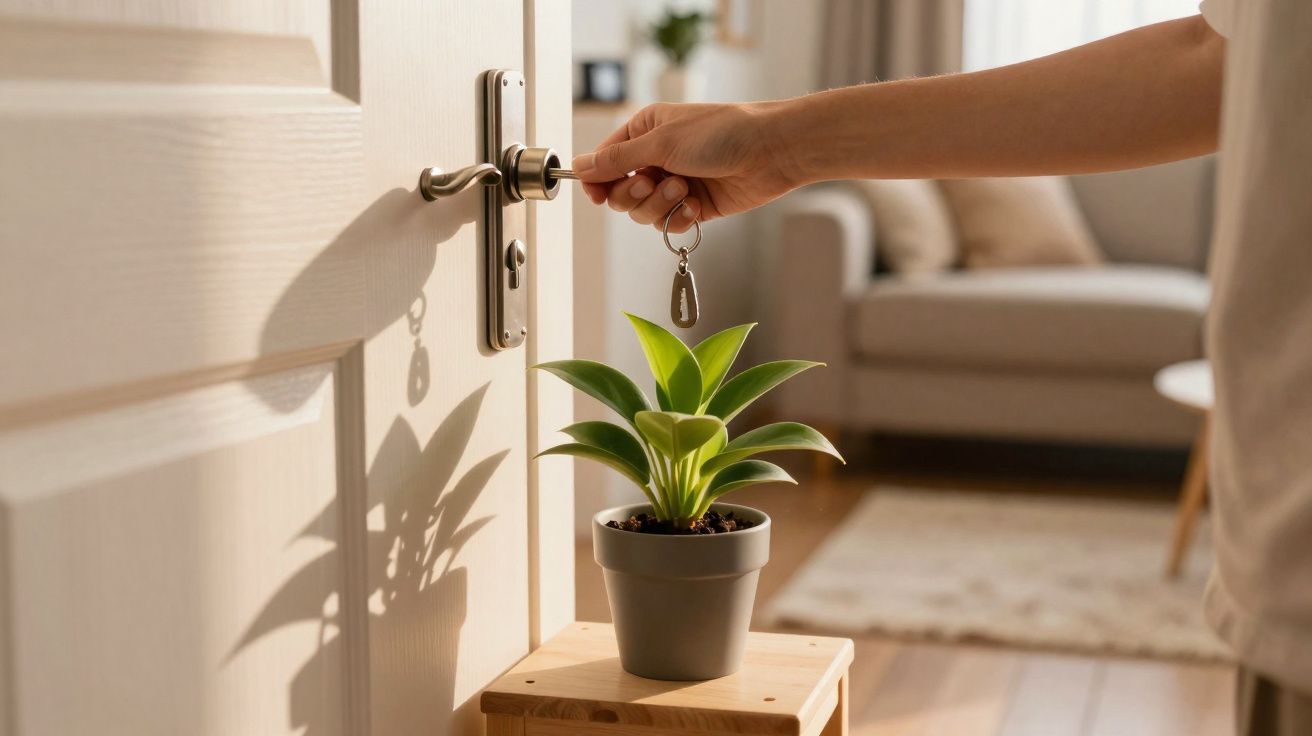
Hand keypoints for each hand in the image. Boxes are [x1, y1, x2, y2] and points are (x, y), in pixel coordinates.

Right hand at [572, 102, 798, 232]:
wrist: (770, 153)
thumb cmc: (721, 134)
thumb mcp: (661, 142)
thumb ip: (617, 159)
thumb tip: (579, 166)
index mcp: (644, 132)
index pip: (604, 161)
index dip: (597, 181)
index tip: (597, 195)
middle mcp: (657, 158)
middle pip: (620, 192)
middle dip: (634, 193)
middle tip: (652, 182)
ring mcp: (675, 184)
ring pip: (643, 212)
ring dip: (660, 205)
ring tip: (685, 190)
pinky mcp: (694, 207)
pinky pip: (669, 223)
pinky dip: (680, 218)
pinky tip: (697, 205)